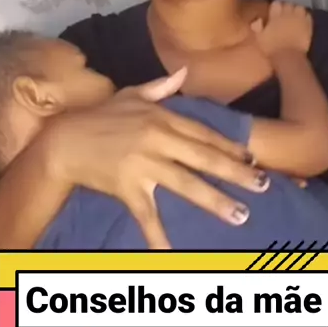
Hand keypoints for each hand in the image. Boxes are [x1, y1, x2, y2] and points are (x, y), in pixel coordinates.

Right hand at [47, 69, 268, 248]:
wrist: (64, 139)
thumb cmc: (100, 116)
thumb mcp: (131, 94)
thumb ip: (161, 86)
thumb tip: (185, 72)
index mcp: (161, 117)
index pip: (203, 133)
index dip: (229, 147)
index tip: (253, 159)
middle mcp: (157, 139)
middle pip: (203, 158)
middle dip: (235, 173)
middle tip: (263, 186)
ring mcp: (143, 164)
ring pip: (186, 184)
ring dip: (215, 201)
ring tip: (240, 215)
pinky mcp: (127, 187)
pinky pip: (147, 214)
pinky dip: (159, 236)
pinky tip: (174, 254)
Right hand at [252, 1, 312, 58]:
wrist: (288, 57)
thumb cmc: (271, 49)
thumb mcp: (260, 38)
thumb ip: (259, 27)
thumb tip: (258, 21)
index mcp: (275, 16)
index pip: (276, 4)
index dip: (275, 7)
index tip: (274, 11)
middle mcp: (287, 14)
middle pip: (288, 4)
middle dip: (286, 7)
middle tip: (284, 14)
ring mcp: (299, 19)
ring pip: (299, 7)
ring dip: (296, 10)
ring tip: (294, 15)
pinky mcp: (308, 26)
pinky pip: (308, 15)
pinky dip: (305, 16)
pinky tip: (302, 20)